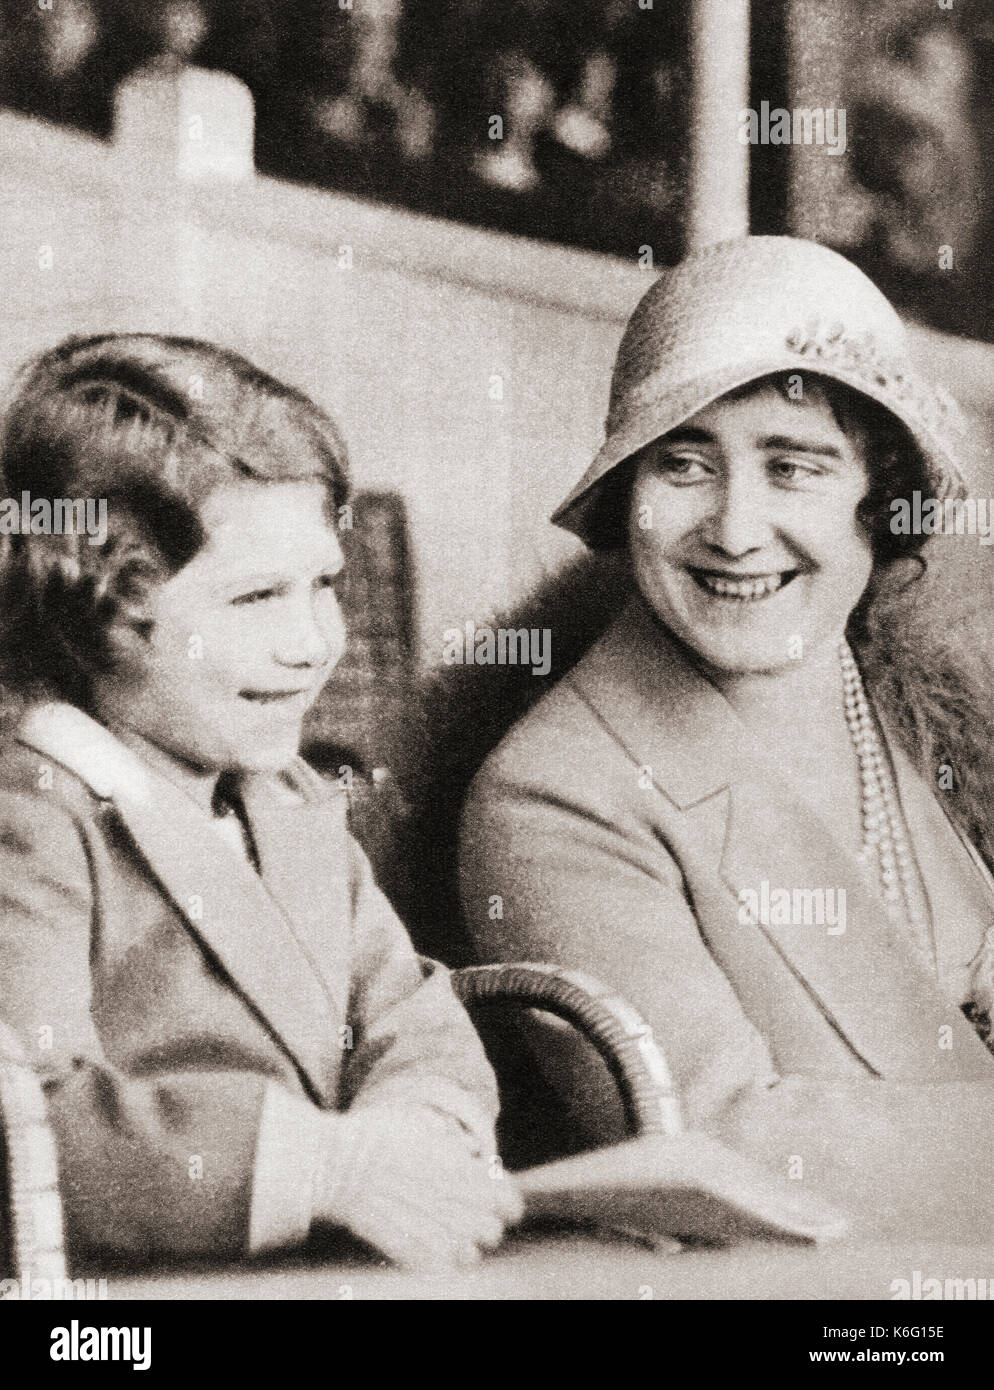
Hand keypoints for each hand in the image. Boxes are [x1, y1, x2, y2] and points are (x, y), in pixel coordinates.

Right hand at [314, 1106, 523, 1270]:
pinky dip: (437, 1261)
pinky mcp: (412, 1255)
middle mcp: (456, 1204)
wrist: (336, 1164)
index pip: (509, 1202)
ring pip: (472, 1255)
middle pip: (493, 1232)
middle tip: (463, 1219)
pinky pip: (441, 1268)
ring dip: (463, 1247)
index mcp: (464, 1171)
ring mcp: (434, 1232)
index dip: (504, 1203)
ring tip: (444, 1236)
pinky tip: (423, 1247)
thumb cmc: (376, 1136)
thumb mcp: (421, 1124)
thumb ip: (453, 1140)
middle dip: (483, 1226)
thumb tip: (472, 1151)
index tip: (493, 1202)